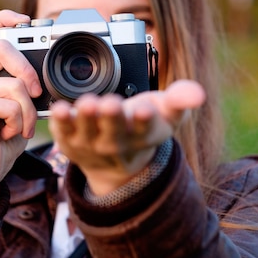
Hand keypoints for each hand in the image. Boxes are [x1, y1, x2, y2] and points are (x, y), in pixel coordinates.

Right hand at [0, 10, 42, 208]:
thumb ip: (21, 82)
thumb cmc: (3, 135)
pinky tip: (8, 132)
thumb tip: (42, 71)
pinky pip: (10, 105)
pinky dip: (19, 122)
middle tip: (36, 92)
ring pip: (14, 84)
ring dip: (27, 110)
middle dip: (27, 70)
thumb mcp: (17, 103)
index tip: (26, 20)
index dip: (4, 17)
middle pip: (2, 47)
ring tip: (21, 125)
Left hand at [48, 80, 205, 195]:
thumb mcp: (167, 115)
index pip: (145, 129)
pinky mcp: (68, 140)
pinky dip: (59, 122)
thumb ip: (181, 100)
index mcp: (143, 135)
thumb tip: (198, 93)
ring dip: (85, 119)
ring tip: (86, 104)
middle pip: (113, 131)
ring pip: (87, 132)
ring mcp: (90, 144)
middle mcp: (116, 143)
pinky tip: (58, 109)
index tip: (145, 110)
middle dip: (112, 118)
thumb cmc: (143, 127)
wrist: (115, 165)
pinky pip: (63, 132)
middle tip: (110, 103)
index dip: (145, 120)